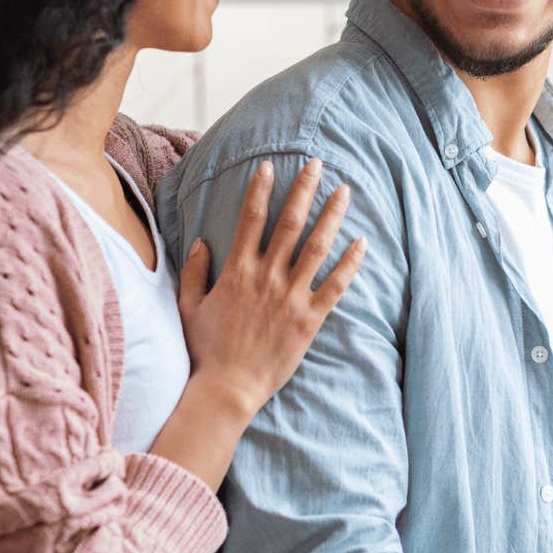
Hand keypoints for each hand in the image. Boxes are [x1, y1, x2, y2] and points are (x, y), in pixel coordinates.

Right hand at [177, 158, 366, 414]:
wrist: (227, 388)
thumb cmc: (206, 350)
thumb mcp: (189, 306)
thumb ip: (196, 272)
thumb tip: (203, 242)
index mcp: (237, 271)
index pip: (250, 219)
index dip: (260, 189)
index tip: (271, 166)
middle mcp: (266, 277)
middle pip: (290, 223)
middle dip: (304, 189)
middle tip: (317, 163)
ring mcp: (290, 297)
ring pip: (317, 247)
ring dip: (332, 216)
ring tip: (344, 191)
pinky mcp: (309, 319)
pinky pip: (335, 285)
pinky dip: (350, 263)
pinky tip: (362, 243)